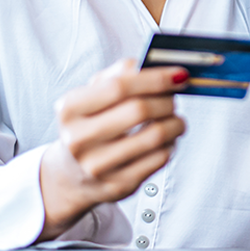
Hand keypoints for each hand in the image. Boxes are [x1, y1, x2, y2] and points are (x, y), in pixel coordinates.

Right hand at [37, 59, 187, 240]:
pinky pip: (159, 159)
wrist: (71, 173)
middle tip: (175, 97)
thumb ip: (122, 72)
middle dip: (167, 100)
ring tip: (175, 119)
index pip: (119, 86)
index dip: (155, 78)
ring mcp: (97, 166)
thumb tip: (158, 65)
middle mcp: (78, 139)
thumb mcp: (94, 93)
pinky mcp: (118, 185)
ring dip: (175, 123)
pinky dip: (171, 144)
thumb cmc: (89, 123)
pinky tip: (166, 139)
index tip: (179, 74)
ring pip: (154, 136)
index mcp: (70, 108)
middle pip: (138, 110)